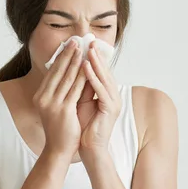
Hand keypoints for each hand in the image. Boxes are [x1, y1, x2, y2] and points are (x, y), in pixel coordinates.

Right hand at [33, 40, 86, 159]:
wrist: (58, 150)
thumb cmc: (59, 129)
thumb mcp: (54, 107)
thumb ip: (59, 92)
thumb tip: (68, 73)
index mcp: (40, 96)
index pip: (52, 72)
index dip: (61, 57)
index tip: (69, 45)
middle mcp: (43, 98)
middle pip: (58, 71)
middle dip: (68, 54)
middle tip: (76, 40)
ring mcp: (52, 104)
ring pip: (67, 78)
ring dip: (76, 61)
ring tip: (83, 49)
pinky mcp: (63, 110)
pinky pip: (75, 89)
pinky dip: (83, 76)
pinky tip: (88, 67)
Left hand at [77, 43, 121, 161]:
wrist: (89, 147)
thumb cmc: (84, 125)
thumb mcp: (82, 100)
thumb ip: (81, 86)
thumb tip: (73, 68)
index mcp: (108, 93)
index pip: (101, 71)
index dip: (94, 57)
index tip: (85, 43)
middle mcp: (113, 95)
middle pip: (105, 71)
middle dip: (97, 56)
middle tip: (89, 40)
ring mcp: (114, 102)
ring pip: (105, 78)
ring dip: (96, 63)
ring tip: (88, 49)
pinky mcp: (110, 109)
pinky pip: (101, 90)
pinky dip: (93, 77)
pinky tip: (85, 67)